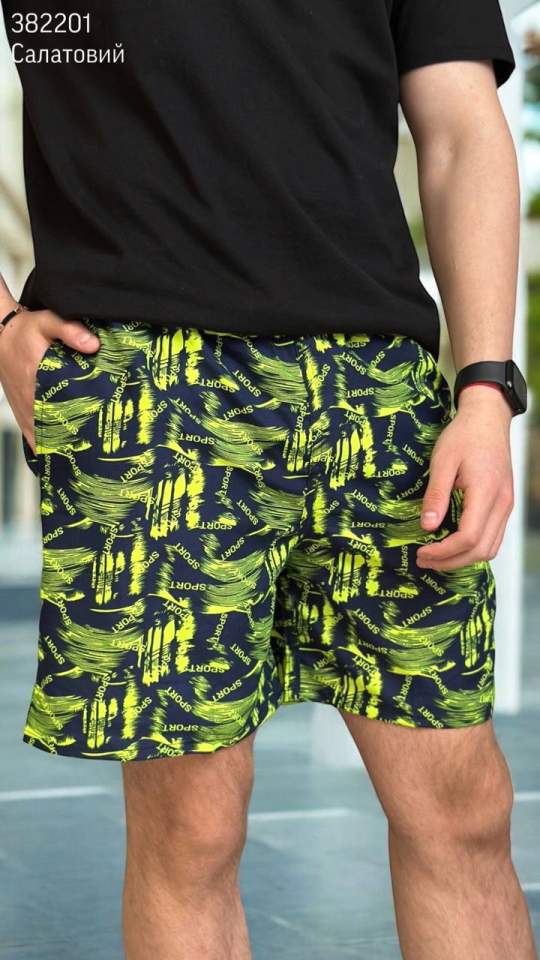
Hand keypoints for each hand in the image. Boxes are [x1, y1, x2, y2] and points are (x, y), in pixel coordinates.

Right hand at [0, 307, 100, 454]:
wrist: (0, 336)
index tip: (101, 438)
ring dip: (63, 448)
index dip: (83, 425)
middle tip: (101, 453)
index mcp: (37, 376)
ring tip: (87, 460)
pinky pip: (33, 437)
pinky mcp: (21, 413)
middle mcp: (29, 398)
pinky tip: (64, 457)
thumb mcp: (47, 321)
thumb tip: (93, 345)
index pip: (63, 407)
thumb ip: (70, 329)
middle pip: (57, 428)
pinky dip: (48, 449)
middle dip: (79, 442)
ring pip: (45, 438)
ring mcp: (24, 409)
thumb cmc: (25, 330)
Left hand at [416, 385, 513, 570]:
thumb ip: (435, 495)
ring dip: (463, 558)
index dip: (444, 552)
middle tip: (423, 559)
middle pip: (481, 550)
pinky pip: (494, 537)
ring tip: (436, 557)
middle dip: (451, 561)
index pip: (468, 537)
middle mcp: (502, 504)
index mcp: (485, 492)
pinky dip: (474, 548)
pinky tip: (453, 545)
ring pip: (490, 548)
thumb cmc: (464, 435)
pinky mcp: (504, 504)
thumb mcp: (442, 461)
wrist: (487, 418)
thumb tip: (427, 526)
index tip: (421, 552)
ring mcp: (506, 505)